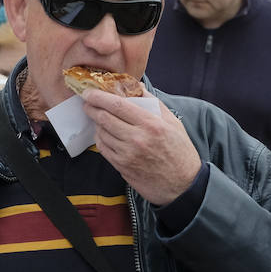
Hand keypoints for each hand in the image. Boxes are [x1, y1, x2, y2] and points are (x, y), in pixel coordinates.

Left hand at [81, 88, 201, 204]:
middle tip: (88, 102)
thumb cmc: (179, 151)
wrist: (182, 184)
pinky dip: (100, 138)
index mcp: (151, 124)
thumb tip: (136, 87)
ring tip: (99, 117)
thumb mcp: (173, 122)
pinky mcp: (122, 167)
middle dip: (91, 107)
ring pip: (101, 133)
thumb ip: (153, 102)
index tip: (89, 92)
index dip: (98, 96)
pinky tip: (104, 133)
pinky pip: (103, 148)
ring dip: (96, 123)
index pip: (117, 105)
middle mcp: (137, 139)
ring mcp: (127, 155)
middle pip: (104, 118)